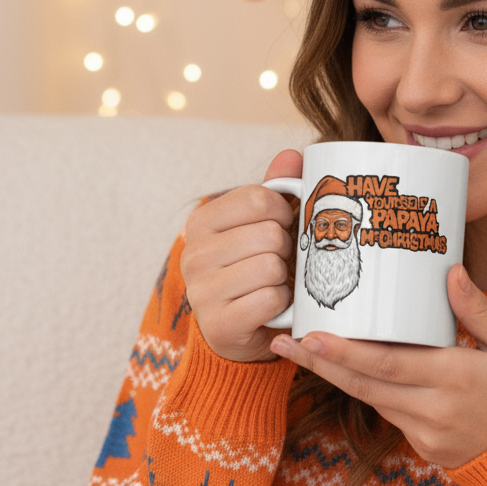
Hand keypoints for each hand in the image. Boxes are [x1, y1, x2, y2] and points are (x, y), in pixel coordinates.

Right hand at [180, 149, 301, 362]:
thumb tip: (292, 155)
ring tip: (273, 283)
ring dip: (284, 278)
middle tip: (278, 261)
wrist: (241, 330)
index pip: (258, 198)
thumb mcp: (262, 224)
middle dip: (286, 249)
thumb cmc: (255, 268)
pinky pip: (271, 299)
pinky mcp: (219, 323)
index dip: (284, 212)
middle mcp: (194, 253)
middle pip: (269, 234)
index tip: (283, 225)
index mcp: (202, 221)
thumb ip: (277, 188)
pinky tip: (270, 306)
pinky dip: (281, 304)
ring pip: (271, 266)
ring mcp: (202, 290)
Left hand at [269, 264, 486, 468]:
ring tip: (302, 351)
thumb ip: (479, 310)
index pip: (388, 364)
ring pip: (370, 399)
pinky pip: (388, 412)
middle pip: (364, 385)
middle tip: (284, 342)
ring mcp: (426, 433)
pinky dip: (366, 390)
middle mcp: (433, 409)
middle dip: (320, 363)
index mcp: (455, 377)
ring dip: (335, 376)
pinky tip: (346, 369)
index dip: (346, 352)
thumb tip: (451, 271)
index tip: (313, 337)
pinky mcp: (424, 447)